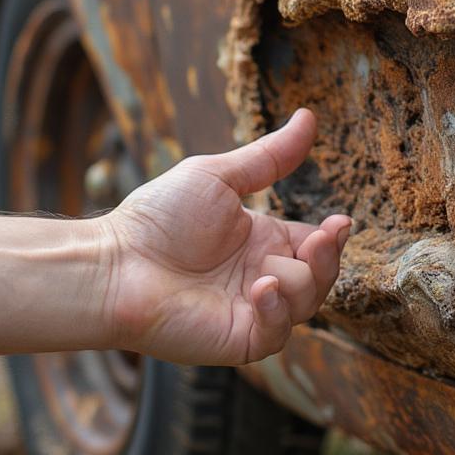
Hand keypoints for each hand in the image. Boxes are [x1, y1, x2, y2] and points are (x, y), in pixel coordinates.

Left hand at [98, 109, 349, 364]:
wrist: (114, 264)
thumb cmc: (158, 218)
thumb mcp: (220, 176)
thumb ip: (270, 156)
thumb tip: (309, 115)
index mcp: (262, 241)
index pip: (316, 243)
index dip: (333, 237)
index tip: (340, 222)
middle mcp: (262, 276)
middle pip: (320, 274)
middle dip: (328, 259)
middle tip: (319, 241)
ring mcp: (253, 310)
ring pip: (306, 303)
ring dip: (302, 284)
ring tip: (272, 272)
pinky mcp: (239, 338)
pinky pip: (278, 332)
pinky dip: (277, 311)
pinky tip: (260, 290)